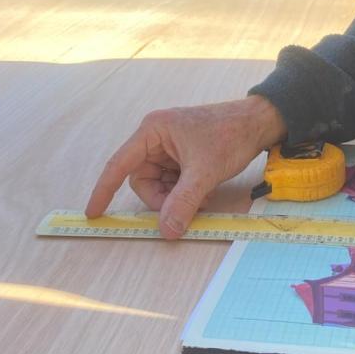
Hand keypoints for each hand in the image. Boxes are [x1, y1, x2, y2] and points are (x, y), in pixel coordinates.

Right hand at [85, 95, 286, 238]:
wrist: (259, 123)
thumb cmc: (231, 135)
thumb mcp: (204, 172)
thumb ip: (183, 202)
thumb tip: (166, 230)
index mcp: (153, 131)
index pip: (119, 165)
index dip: (103, 190)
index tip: (94, 212)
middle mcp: (156, 137)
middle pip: (142, 180)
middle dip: (162, 198)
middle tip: (186, 207)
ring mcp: (170, 147)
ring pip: (159, 184)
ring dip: (176, 197)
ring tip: (202, 196)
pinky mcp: (183, 155)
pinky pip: (173, 181)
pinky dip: (185, 192)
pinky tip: (204, 191)